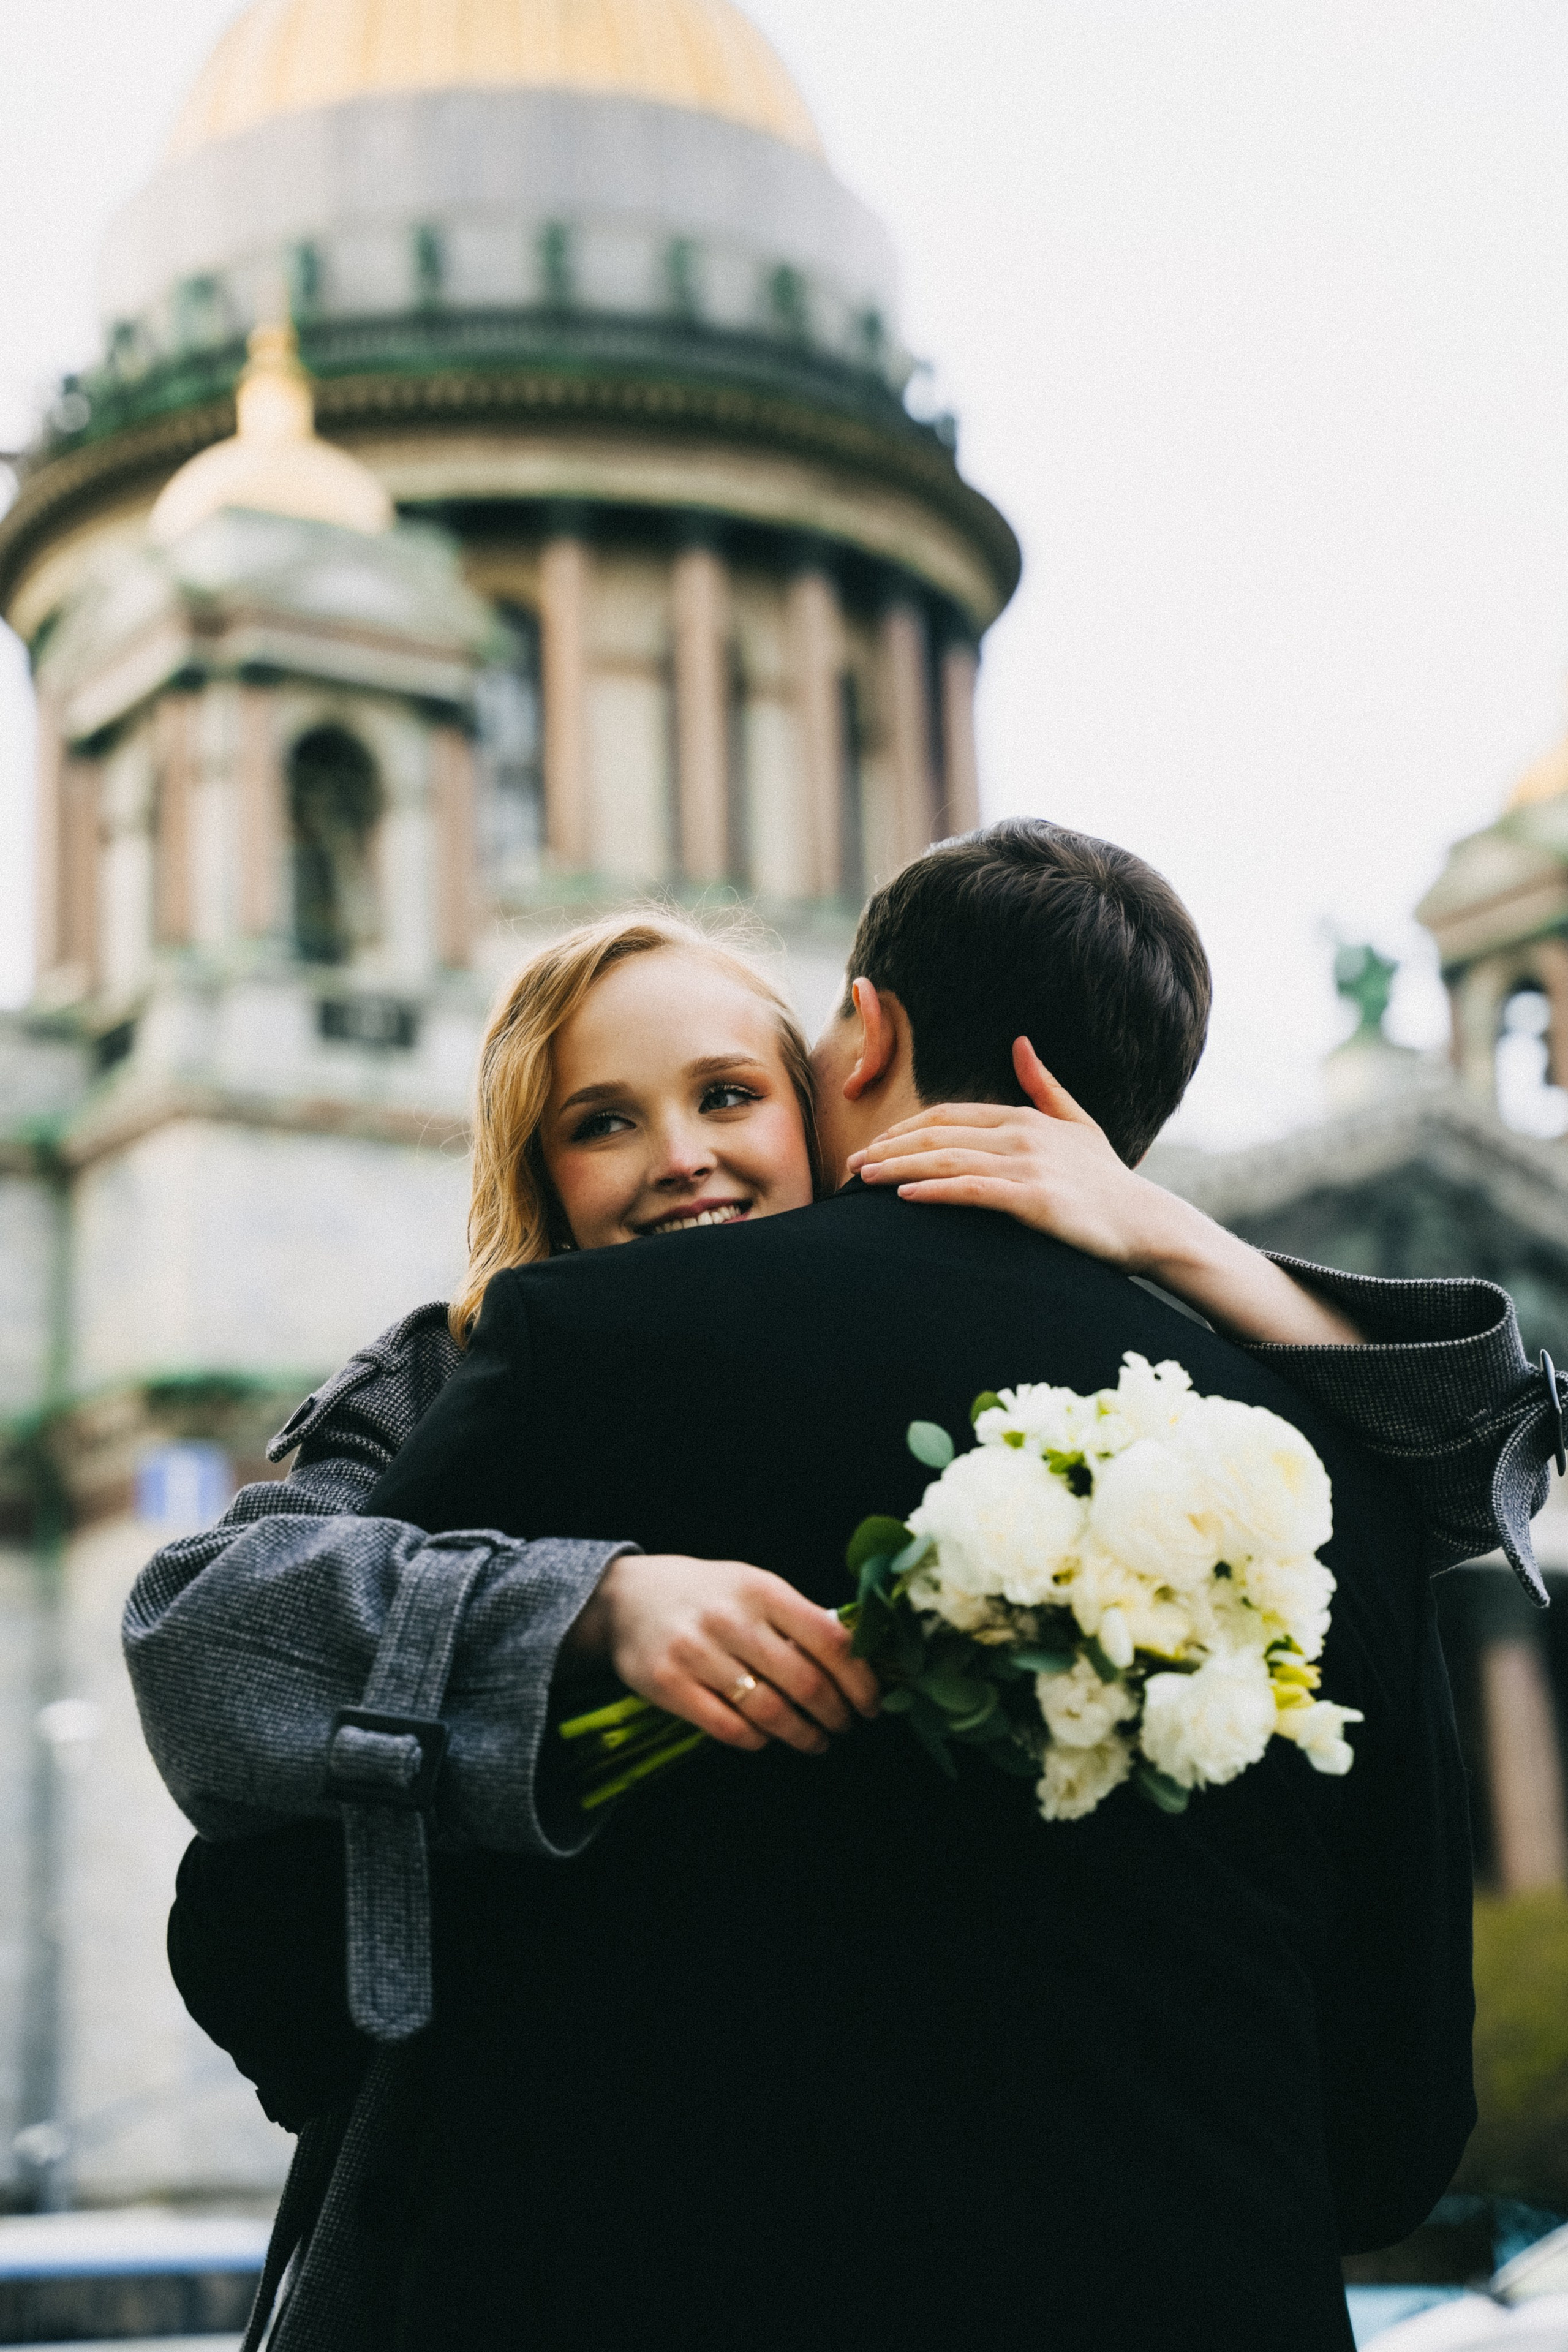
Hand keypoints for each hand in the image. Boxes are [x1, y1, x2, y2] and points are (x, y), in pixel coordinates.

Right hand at [567, 1554, 880, 1756]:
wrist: (625, 1597)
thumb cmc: (706, 1595)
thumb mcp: (752, 1586)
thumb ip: (796, 1618)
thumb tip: (854, 1662)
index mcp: (762, 1589)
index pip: (830, 1640)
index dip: (860, 1680)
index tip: (871, 1703)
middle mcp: (731, 1619)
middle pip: (804, 1681)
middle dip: (835, 1713)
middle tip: (846, 1726)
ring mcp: (696, 1652)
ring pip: (768, 1710)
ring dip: (802, 1735)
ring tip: (816, 1741)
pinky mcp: (668, 1684)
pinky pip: (727, 1727)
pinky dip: (756, 1740)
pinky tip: (767, 1738)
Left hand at [849, 1038, 1363, 1346]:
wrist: (1146, 1223)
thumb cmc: (1107, 1181)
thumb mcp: (1078, 1124)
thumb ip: (1044, 1085)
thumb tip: (1020, 1044)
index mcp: (1024, 1117)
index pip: (948, 1115)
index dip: (904, 1128)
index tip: (872, 1145)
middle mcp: (1022, 1134)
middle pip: (938, 1135)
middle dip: (888, 1148)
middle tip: (850, 1166)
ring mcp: (1029, 1166)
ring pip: (948, 1160)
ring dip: (899, 1167)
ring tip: (862, 1178)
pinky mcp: (1035, 1200)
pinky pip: (974, 1191)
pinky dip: (936, 1190)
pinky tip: (905, 1195)